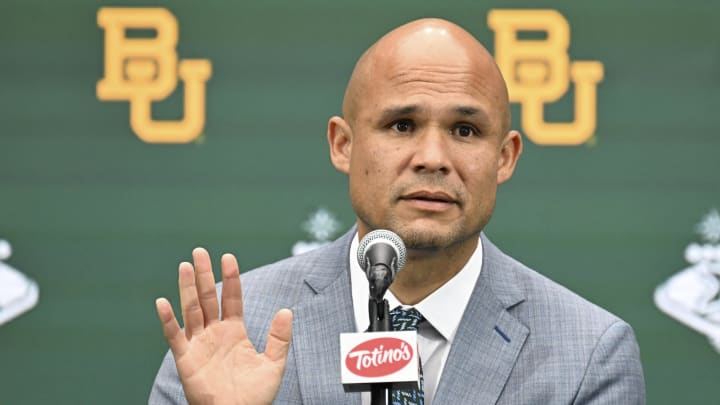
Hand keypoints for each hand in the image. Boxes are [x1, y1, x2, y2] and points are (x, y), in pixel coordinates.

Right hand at [155, 248, 292, 404]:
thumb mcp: (273, 364)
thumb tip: (286, 310)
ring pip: (191, 310)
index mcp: (234, 332)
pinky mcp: (186, 359)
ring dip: (187, 288)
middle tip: (199, 251)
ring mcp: (199, 344)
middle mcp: (215, 333)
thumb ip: (279, 337)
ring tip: (185, 266)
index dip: (230, 278)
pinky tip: (162, 302)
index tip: (228, 257)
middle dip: (203, 275)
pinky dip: (168, 320)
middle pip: (207, 298)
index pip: (231, 298)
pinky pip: (174, 336)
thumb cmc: (255, 397)